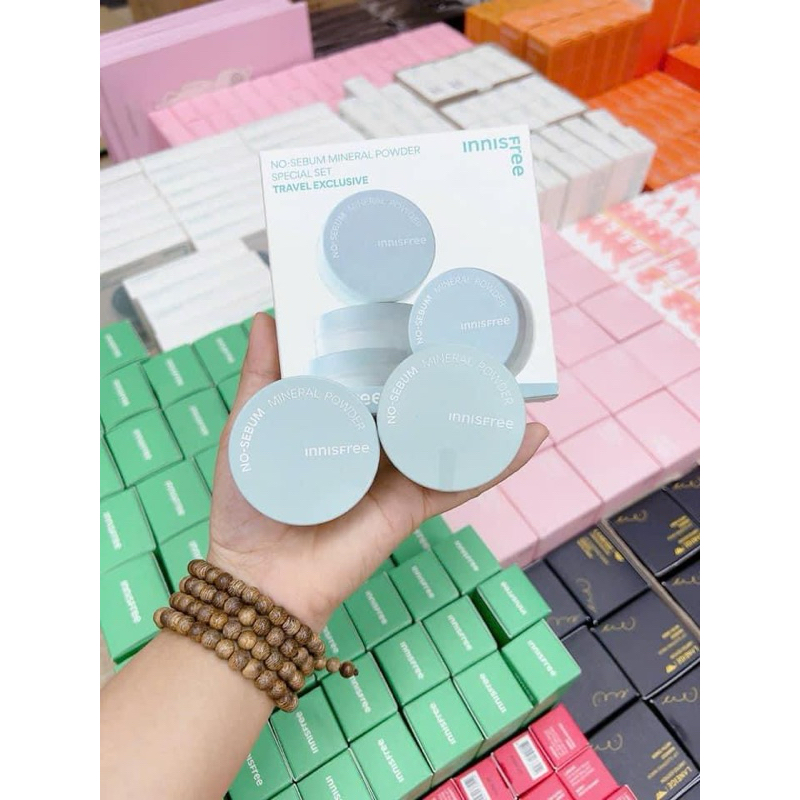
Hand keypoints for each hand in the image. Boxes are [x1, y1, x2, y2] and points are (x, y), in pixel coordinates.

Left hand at [208, 313, 548, 631]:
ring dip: (489, 414)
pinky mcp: (413, 506)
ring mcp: (399, 476)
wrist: (260, 578)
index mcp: (343, 422)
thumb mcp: (248, 428)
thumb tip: (268, 316)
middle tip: (487, 339)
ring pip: (452, 439)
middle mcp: (377, 445)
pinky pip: (462, 482)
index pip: (381, 379)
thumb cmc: (247, 505)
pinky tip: (530, 437)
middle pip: (424, 406)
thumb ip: (261, 376)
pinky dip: (499, 463)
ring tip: (519, 380)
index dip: (405, 351)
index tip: (431, 316)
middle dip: (455, 377)